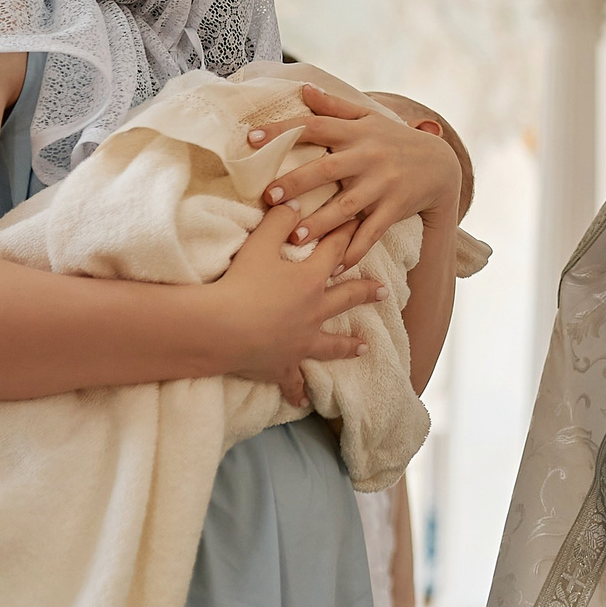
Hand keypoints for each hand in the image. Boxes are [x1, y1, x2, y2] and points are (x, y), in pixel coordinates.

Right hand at [211, 198, 385, 407]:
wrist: (221, 329)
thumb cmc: (241, 282)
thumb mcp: (259, 243)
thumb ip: (280, 221)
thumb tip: (295, 204)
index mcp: (311, 279)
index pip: (336, 251)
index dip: (347, 236)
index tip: (360, 226)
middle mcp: (314, 312)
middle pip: (346, 299)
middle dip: (366, 292)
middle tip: (384, 291)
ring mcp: (300, 342)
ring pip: (331, 344)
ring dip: (349, 346)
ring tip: (365, 347)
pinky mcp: (281, 365)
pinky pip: (294, 381)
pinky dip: (298, 391)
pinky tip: (303, 402)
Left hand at [246, 86, 460, 272]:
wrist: (441, 166)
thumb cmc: (395, 139)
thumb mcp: (368, 117)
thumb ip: (334, 106)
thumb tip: (302, 88)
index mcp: (357, 133)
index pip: (315, 127)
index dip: (283, 131)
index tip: (251, 138)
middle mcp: (368, 157)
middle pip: (328, 169)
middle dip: (299, 182)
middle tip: (270, 196)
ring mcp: (383, 184)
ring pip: (348, 206)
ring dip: (321, 223)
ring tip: (295, 237)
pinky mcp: (395, 208)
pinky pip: (373, 233)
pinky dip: (355, 250)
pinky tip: (335, 267)